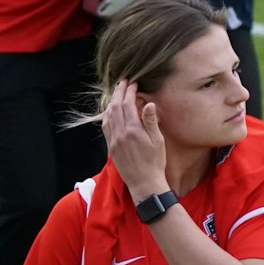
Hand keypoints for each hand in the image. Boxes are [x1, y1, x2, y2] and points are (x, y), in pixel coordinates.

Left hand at [102, 80, 168, 196]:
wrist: (144, 183)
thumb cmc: (155, 162)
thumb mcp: (158, 141)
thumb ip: (150, 121)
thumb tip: (148, 103)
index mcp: (133, 130)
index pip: (128, 104)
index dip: (129, 91)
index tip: (133, 83)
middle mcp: (120, 133)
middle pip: (115, 107)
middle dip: (119, 92)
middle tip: (123, 82)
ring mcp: (113, 140)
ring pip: (108, 115)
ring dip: (112, 102)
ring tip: (117, 93)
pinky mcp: (111, 147)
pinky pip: (105, 127)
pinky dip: (108, 115)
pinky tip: (111, 112)